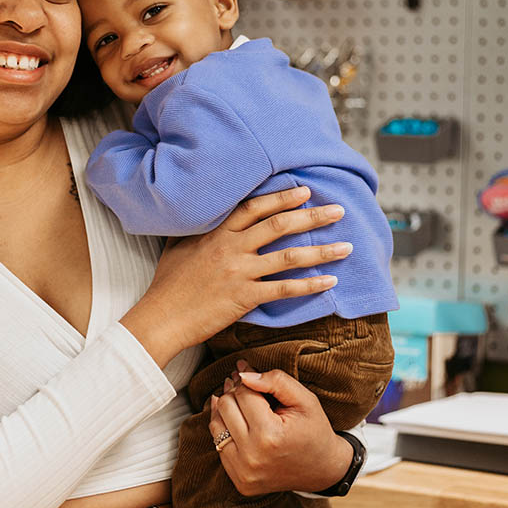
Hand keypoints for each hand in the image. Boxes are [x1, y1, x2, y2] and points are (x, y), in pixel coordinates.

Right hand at [121, 186, 351, 365]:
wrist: (161, 317)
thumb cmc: (168, 283)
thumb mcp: (177, 245)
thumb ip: (196, 228)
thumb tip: (204, 214)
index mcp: (216, 232)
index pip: (255, 207)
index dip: (282, 198)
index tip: (305, 191)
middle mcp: (231, 247)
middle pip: (279, 225)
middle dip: (312, 217)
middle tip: (338, 210)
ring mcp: (239, 272)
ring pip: (289, 257)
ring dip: (321, 251)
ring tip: (346, 246)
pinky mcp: (245, 298)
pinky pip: (285, 290)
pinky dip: (310, 285)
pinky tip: (330, 281)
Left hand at [207, 359, 352, 494]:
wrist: (323, 470)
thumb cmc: (314, 430)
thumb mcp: (304, 399)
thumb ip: (275, 381)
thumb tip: (243, 373)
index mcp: (269, 436)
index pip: (243, 394)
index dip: (245, 379)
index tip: (247, 370)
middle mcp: (252, 457)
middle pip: (226, 407)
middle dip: (234, 392)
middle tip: (244, 385)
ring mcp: (243, 472)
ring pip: (216, 425)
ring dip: (225, 410)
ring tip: (238, 400)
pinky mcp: (240, 481)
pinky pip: (218, 446)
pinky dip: (225, 430)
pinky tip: (236, 420)